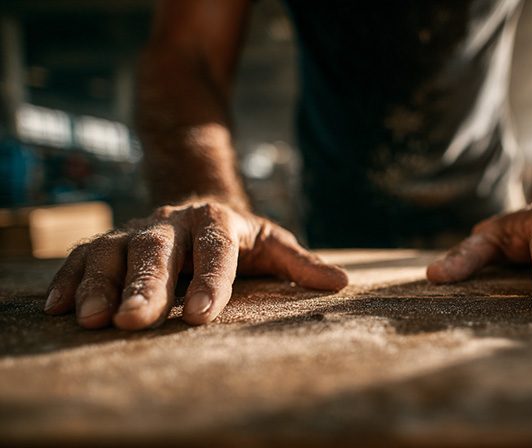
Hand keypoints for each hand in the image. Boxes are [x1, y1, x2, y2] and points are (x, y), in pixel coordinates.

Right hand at [44, 200, 347, 328]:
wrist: (198, 201)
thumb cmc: (241, 235)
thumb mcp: (273, 242)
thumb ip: (300, 263)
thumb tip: (342, 282)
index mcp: (218, 221)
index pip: (215, 249)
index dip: (209, 281)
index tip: (200, 317)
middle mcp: (174, 222)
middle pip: (157, 249)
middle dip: (146, 285)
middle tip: (135, 322)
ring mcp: (139, 228)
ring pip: (114, 250)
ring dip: (101, 284)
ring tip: (92, 320)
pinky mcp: (112, 239)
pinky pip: (85, 254)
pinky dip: (69, 278)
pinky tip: (58, 309)